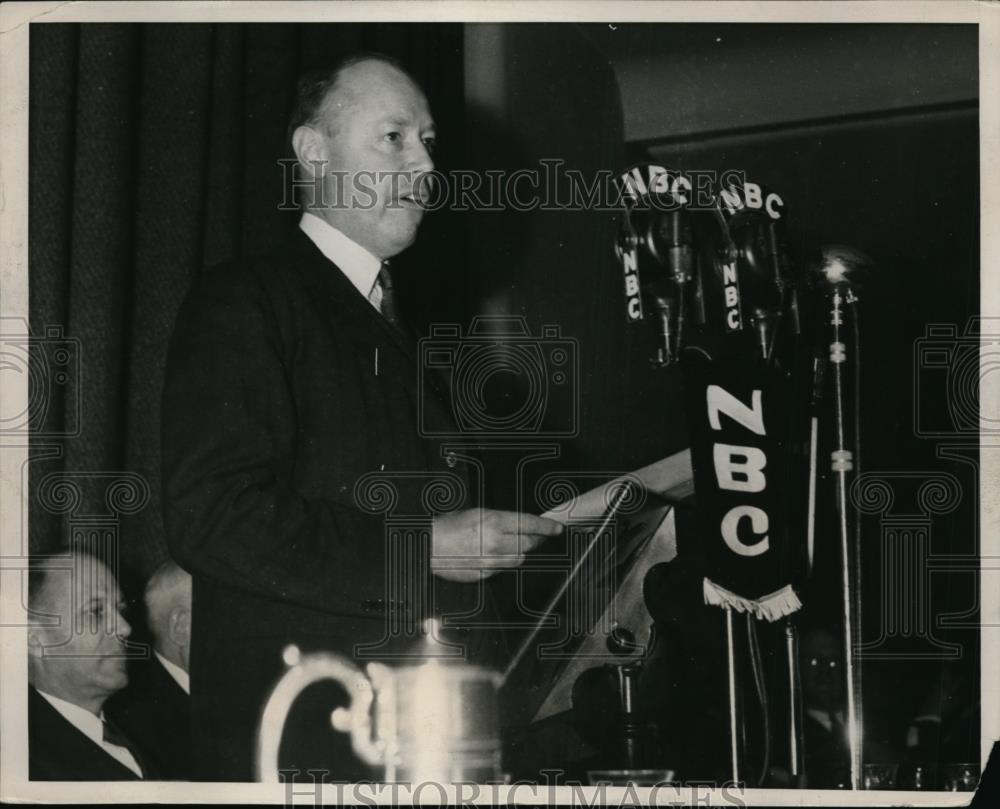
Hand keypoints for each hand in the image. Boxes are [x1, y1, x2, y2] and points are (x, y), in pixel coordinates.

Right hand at [430, 508, 563, 581]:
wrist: (429, 546)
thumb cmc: (448, 526)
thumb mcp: (476, 513)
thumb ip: (500, 520)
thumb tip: (519, 524)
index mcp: (494, 522)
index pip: (530, 524)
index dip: (547, 527)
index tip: (557, 528)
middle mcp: (496, 542)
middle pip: (529, 543)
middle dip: (536, 539)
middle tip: (538, 536)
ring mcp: (491, 560)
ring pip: (519, 559)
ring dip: (521, 552)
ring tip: (514, 545)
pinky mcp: (484, 574)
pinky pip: (503, 569)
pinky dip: (504, 562)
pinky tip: (494, 555)